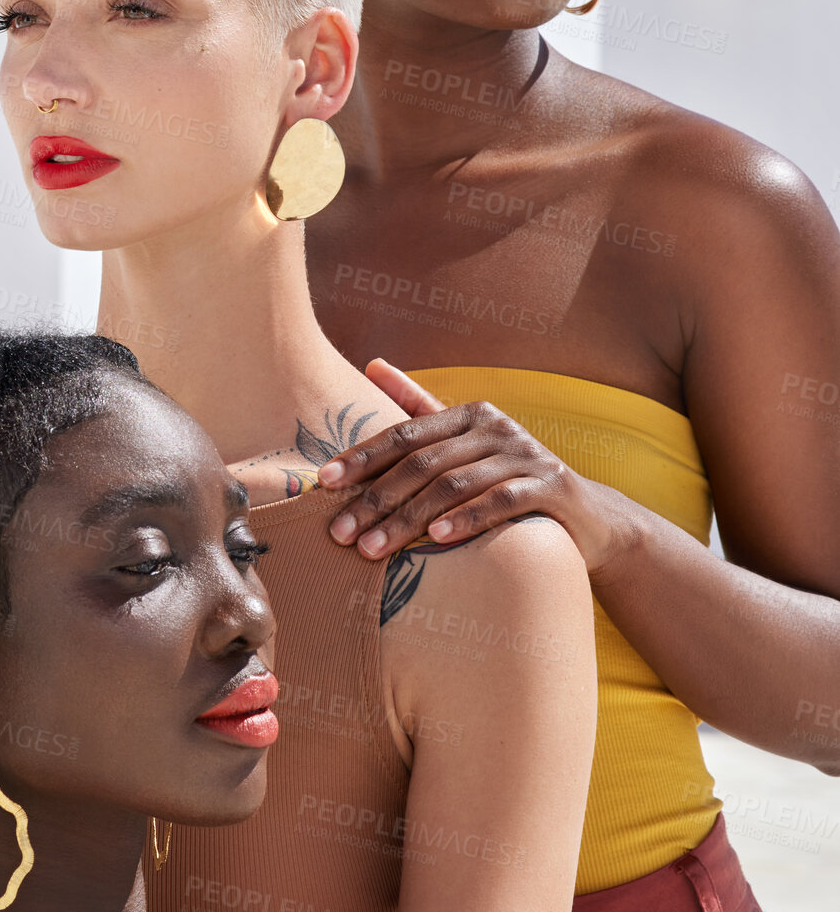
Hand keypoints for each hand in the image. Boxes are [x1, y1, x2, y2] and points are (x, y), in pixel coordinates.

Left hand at [317, 359, 641, 574]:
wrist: (587, 517)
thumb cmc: (508, 481)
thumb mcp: (465, 445)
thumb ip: (420, 408)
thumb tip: (371, 363)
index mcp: (467, 414)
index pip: (404, 434)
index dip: (361, 456)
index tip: (324, 483)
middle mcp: (495, 427)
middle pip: (422, 463)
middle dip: (375, 499)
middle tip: (339, 533)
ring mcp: (524, 454)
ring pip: (453, 484)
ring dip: (408, 519)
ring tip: (372, 548)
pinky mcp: (550, 486)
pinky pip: (500, 501)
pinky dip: (465, 520)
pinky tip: (435, 541)